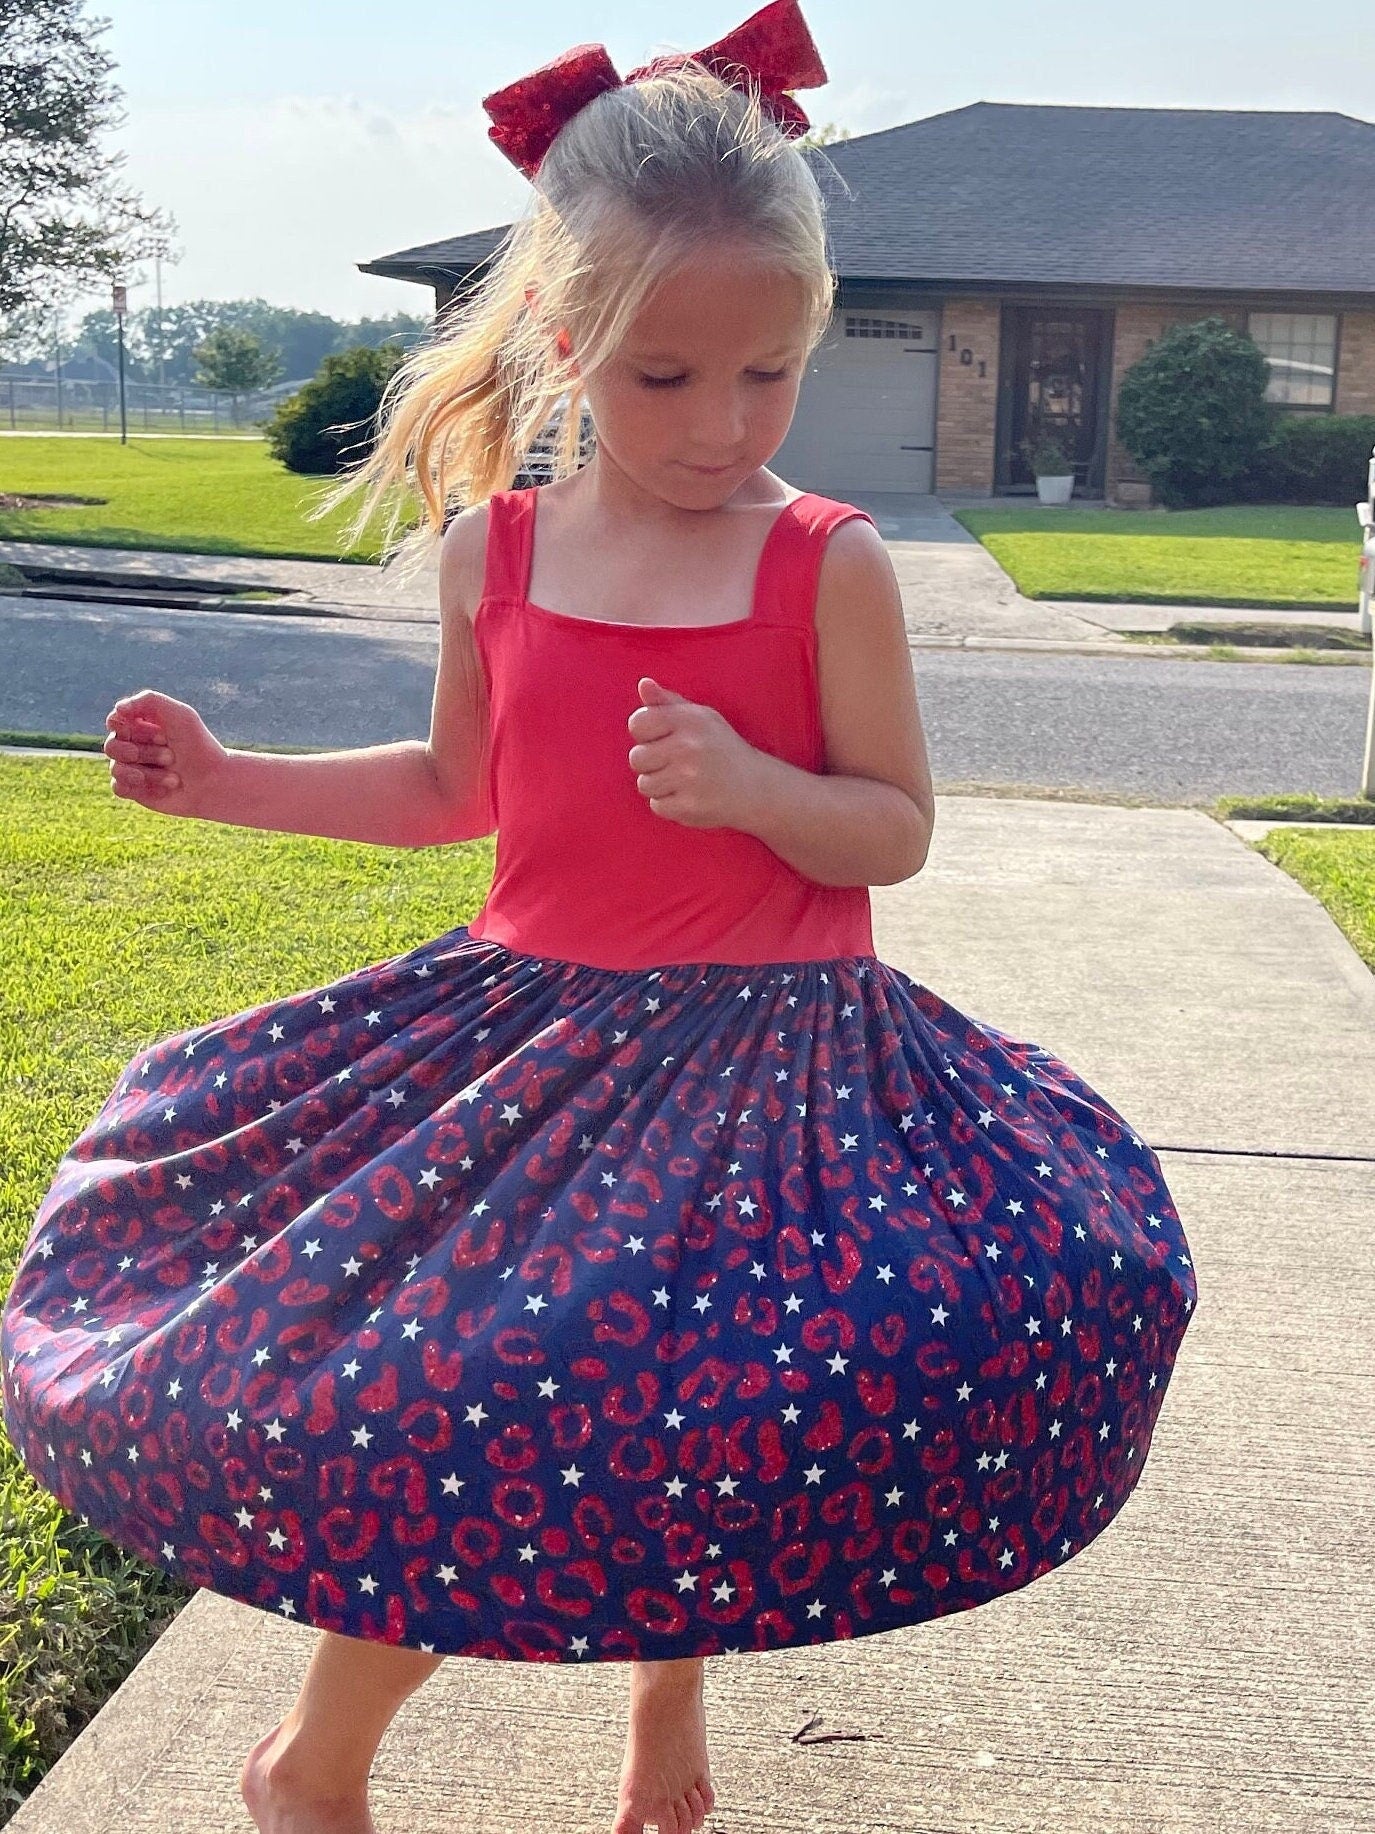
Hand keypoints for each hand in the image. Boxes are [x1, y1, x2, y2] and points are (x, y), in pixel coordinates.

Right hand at [102, 688, 229, 818]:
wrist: (214, 782)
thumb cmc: (199, 745)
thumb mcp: (179, 714)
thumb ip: (148, 700)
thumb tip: (118, 709)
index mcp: (140, 724)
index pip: (115, 722)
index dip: (133, 729)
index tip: (161, 734)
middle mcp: (133, 744)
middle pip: (113, 746)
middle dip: (144, 753)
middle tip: (171, 756)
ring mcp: (131, 768)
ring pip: (117, 768)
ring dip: (149, 773)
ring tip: (175, 777)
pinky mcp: (134, 790)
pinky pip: (119, 787)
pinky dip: (143, 787)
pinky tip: (166, 788)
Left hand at [626, 677, 766, 830]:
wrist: (756, 787)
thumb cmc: (722, 749)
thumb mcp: (701, 718)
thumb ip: (668, 702)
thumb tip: (643, 684)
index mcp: (689, 719)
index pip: (638, 723)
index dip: (644, 735)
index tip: (662, 741)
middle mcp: (688, 746)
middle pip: (637, 758)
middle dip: (651, 764)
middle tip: (676, 765)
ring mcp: (689, 777)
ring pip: (645, 784)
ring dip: (660, 786)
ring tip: (685, 782)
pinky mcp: (690, 805)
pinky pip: (657, 806)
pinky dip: (670, 805)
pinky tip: (690, 796)